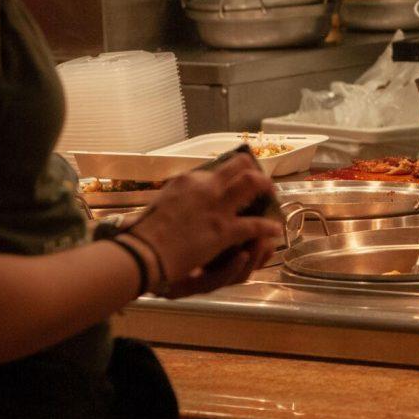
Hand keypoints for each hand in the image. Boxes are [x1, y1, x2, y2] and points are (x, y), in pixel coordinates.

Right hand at [129, 153, 281, 297]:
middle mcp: (205, 187)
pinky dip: (268, 227)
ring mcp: (217, 207)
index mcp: (187, 180)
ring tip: (273, 195)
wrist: (144, 253)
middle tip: (261, 181)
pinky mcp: (224, 230)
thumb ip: (173, 199)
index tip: (233, 180)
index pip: (215, 169)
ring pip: (252, 184)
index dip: (229, 174)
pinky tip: (275, 230)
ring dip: (266, 187)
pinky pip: (254, 225)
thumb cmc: (143, 234)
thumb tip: (174, 198)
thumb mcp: (158, 205)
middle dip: (254, 171)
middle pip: (239, 166)